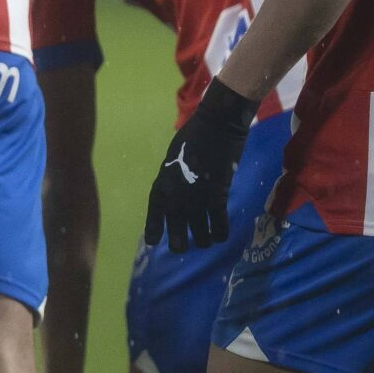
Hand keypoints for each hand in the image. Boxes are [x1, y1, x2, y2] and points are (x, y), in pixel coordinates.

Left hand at [143, 78, 257, 253]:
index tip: (153, 243)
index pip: (154, 215)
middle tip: (184, 246)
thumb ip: (173, 180)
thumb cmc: (192, 137)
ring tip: (206, 240)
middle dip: (180, 243)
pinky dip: (220, 234)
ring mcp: (197, 202)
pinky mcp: (218, 199)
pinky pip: (218, 226)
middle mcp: (176, 200)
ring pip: (199, 235)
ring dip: (203, 240)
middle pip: (177, 234)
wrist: (215, 127)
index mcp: (161, 186)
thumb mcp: (173, 160)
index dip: (153, 230)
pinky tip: (221, 235)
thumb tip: (177, 193)